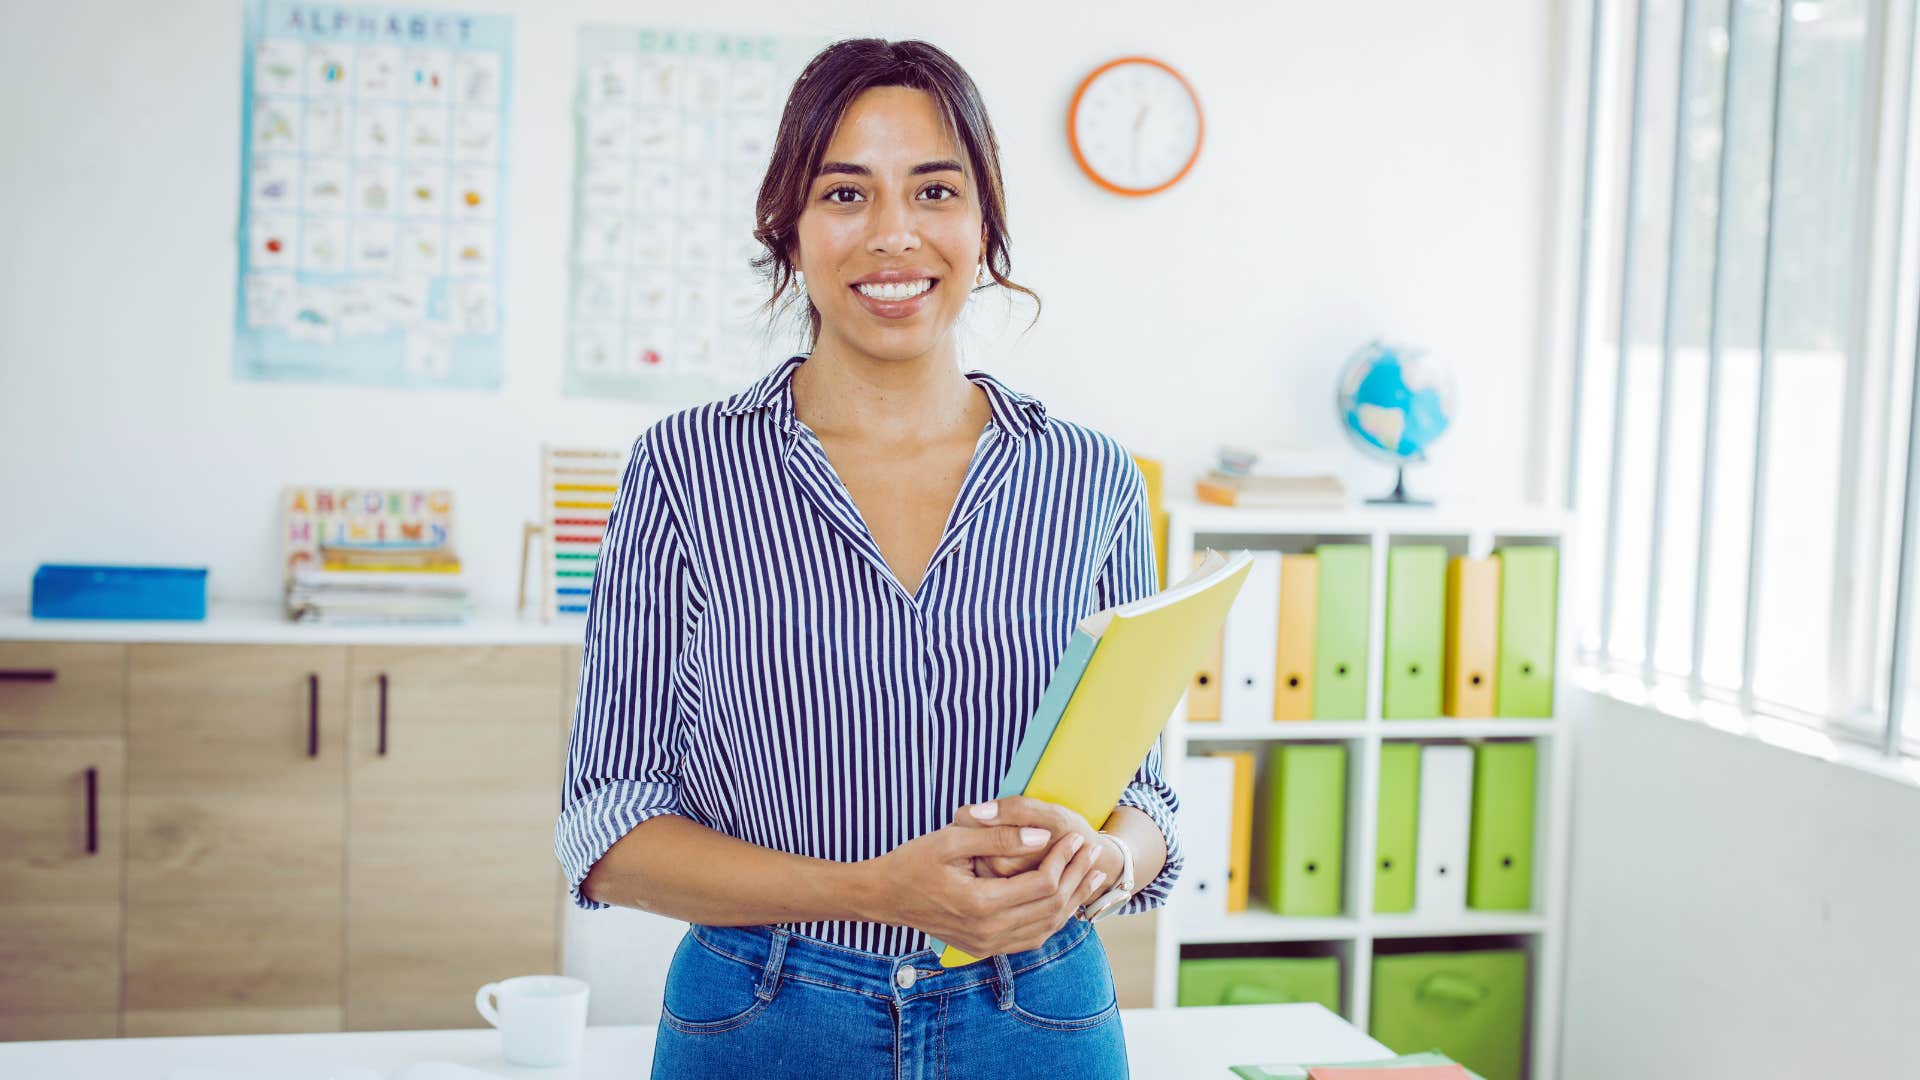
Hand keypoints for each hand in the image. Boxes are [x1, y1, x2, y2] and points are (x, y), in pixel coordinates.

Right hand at [864, 806, 1108, 958]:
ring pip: (1045, 927)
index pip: (1041, 883)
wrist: (884, 896)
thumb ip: (998, 836)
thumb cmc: (914, 861)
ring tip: (1091, 875)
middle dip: (1076, 877)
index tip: (1077, 836)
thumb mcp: (952, 838)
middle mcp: (987, 931)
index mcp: (980, 903)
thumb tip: (1041, 835)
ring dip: (1071, 900)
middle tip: (1092, 850)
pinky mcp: (984, 948)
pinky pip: (1030, 939)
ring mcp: (986, 944)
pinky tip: (1064, 900)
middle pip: (1050, 907)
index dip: (1065, 859)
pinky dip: (1052, 919)